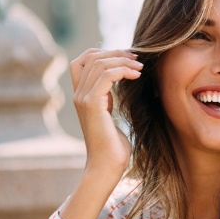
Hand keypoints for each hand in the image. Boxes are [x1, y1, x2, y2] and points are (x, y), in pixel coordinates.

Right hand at [70, 48, 142, 174]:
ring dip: (123, 61)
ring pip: (99, 63)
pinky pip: (106, 75)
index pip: (82, 60)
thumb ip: (108, 98)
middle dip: (116, 53)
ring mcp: (83, 98)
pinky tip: (137, 76)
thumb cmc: (113, 145)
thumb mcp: (109, 114)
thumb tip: (120, 81)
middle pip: (91, 56)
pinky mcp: (92, 104)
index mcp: (81, 95)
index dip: (103, 52)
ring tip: (141, 67)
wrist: (107, 166)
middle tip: (137, 58)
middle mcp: (78, 94)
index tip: (127, 58)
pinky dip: (123, 70)